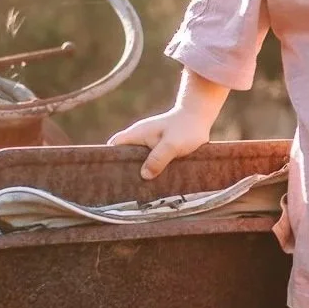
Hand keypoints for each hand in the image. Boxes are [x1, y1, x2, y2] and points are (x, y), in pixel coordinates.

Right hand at [108, 70, 228, 177]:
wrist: (199, 118)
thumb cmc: (185, 128)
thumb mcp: (172, 145)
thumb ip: (158, 159)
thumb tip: (144, 175)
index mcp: (137, 134)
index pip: (114, 145)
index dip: (109, 158)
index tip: (109, 174)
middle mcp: (140, 138)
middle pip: (124, 155)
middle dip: (125, 170)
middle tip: (126, 188)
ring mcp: (149, 143)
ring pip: (137, 160)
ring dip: (139, 172)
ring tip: (140, 189)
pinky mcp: (159, 149)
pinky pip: (149, 161)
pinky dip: (150, 170)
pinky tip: (154, 184)